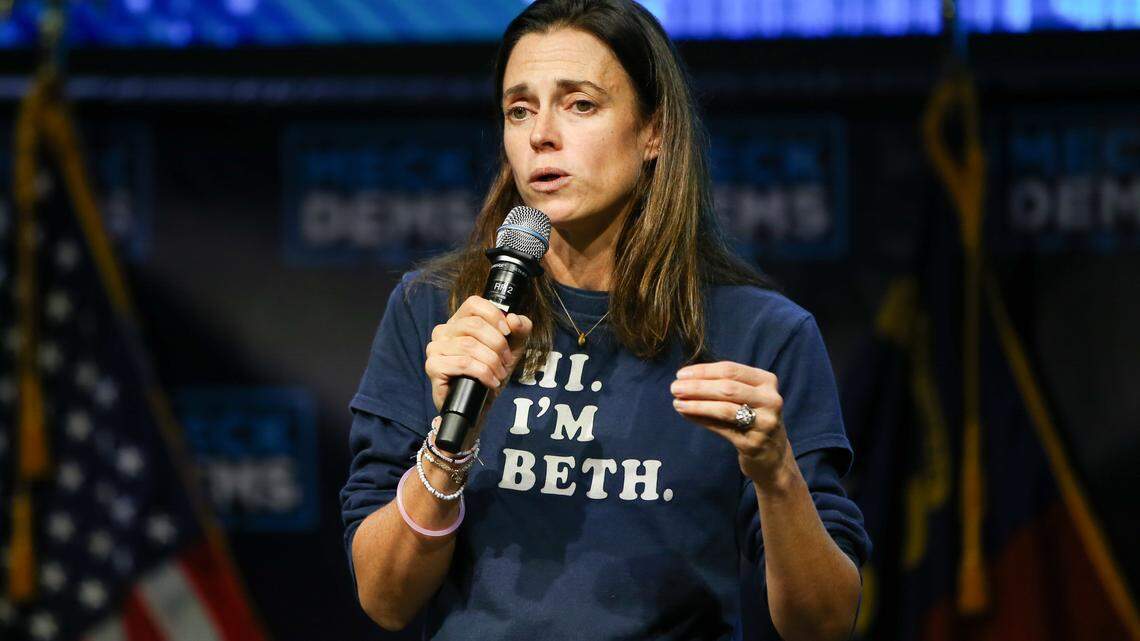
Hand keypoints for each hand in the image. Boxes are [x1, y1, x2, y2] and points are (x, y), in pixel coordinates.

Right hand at [424, 296, 533, 433]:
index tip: (508, 333)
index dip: (494, 315)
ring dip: (491, 361)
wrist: (478, 404)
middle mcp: (443, 331)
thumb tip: (514, 319)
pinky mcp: (433, 367)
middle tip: (506, 361)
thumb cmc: (491, 372)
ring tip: (499, 374)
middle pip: (474, 324)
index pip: (474, 303)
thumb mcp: (512, 349)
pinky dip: (482, 373)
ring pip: (469, 345)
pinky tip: (490, 382)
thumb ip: (519, 330)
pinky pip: (463, 363)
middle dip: (497, 344)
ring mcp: (435, 348)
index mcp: (459, 321)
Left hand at [670, 361, 790, 484]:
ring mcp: (764, 423)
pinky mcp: (753, 443)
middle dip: (697, 387)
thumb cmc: (753, 418)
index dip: (703, 371)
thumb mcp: (746, 397)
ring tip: (677, 402)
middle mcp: (770, 400)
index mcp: (767, 381)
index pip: (731, 369)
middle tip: (674, 388)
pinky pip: (722, 428)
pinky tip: (686, 414)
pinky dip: (701, 419)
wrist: (773, 455)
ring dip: (696, 404)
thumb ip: (722, 386)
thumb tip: (685, 380)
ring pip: (724, 409)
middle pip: (727, 388)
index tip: (681, 374)